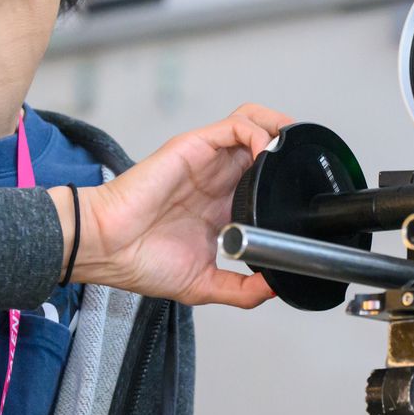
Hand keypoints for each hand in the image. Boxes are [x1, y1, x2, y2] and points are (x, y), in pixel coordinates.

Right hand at [51, 103, 292, 307]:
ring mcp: (205, 160)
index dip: (287, 179)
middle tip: (307, 163)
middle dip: (291, 144)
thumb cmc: (139, 261)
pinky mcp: (193, 146)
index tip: (308, 195)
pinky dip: (258, 133)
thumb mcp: (202, 285)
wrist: (106, 248)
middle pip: (262, 142)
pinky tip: (267, 153)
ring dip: (278, 129)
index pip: (263, 177)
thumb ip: (240, 291)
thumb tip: (274, 289)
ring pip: (252, 124)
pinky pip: (235, 126)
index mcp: (221, 205)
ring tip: (291, 149)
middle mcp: (216, 178)